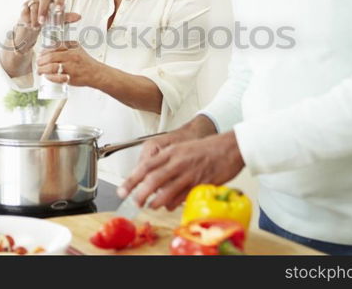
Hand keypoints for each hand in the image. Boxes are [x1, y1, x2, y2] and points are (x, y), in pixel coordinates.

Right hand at [14, 0, 80, 51]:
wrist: (33, 27)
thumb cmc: (49, 21)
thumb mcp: (58, 20)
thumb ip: (66, 17)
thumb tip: (78, 17)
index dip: (59, 2)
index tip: (59, 10)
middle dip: (43, 10)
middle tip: (43, 22)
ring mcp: (33, 0)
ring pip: (34, 5)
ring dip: (35, 18)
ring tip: (36, 27)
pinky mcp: (24, 6)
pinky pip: (25, 10)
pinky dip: (27, 18)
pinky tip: (29, 24)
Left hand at [37, 41, 103, 86]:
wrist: (96, 73)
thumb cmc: (86, 62)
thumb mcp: (77, 49)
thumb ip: (66, 46)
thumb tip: (50, 46)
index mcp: (72, 48)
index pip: (54, 47)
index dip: (44, 51)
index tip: (40, 54)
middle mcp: (71, 56)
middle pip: (50, 57)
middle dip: (41, 61)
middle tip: (38, 63)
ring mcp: (71, 67)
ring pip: (51, 67)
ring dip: (42, 69)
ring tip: (39, 71)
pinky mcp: (70, 78)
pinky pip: (56, 77)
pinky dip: (49, 77)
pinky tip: (47, 76)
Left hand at [120, 132, 244, 210]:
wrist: (229, 147)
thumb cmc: (206, 149)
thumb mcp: (182, 149)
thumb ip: (167, 161)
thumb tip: (152, 176)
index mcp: (171, 152)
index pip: (145, 166)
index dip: (131, 179)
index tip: (123, 190)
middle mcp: (178, 162)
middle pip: (152, 179)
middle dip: (140, 194)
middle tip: (134, 202)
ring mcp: (189, 173)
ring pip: (166, 191)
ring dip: (156, 201)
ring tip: (151, 205)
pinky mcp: (200, 183)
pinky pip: (182, 197)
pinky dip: (173, 203)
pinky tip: (169, 205)